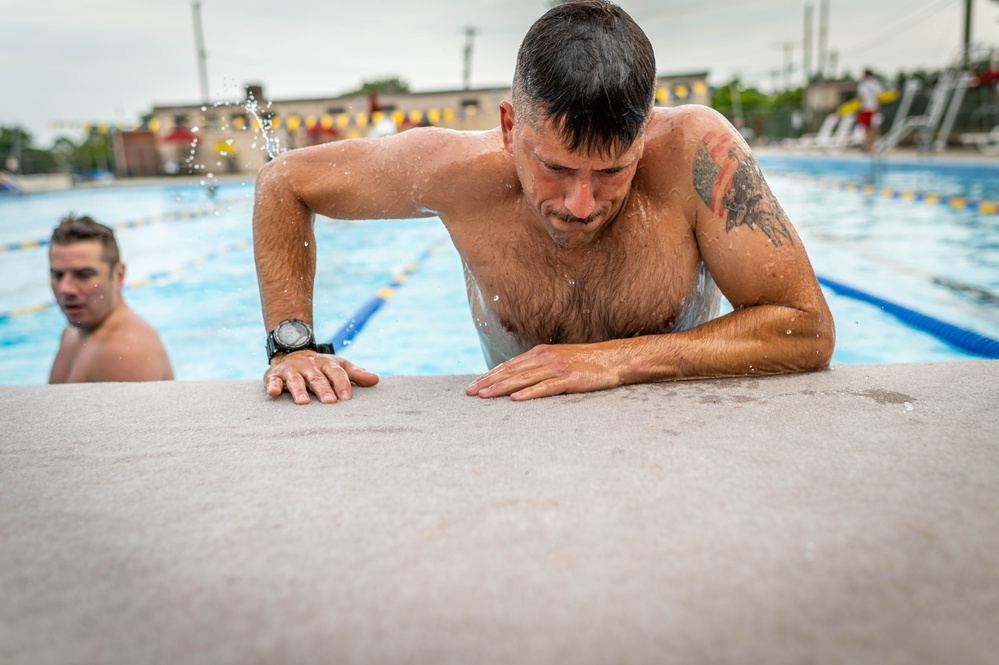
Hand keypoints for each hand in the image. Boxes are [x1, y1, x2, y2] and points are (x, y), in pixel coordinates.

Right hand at [264, 350, 378, 404]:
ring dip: (299, 390)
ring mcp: (291, 370)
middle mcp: (308, 366)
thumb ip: (355, 373)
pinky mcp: (274, 376)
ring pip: (296, 380)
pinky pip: (272, 381)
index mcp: (326, 363)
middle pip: (317, 378)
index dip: (342, 384)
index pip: (336, 373)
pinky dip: (272, 386)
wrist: (291, 352)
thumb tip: (376, 380)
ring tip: (303, 402)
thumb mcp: (338, 366)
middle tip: (329, 402)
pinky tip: (274, 392)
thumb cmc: (321, 366)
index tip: (347, 398)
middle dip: (323, 389)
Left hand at [466, 343, 622, 400]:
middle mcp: (545, 358)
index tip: (473, 386)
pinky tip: (516, 400)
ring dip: (502, 387)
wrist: (614, 359)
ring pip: (523, 379)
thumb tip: (519, 380)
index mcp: (540, 353)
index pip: (509, 365)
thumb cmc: (586, 362)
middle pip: (511, 371)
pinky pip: (546, 387)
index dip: (489, 375)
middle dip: (488, 382)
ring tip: (484, 396)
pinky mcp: (570, 379)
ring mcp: (557, 368)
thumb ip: (540, 366)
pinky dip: (530, 393)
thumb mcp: (559, 359)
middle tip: (470, 393)